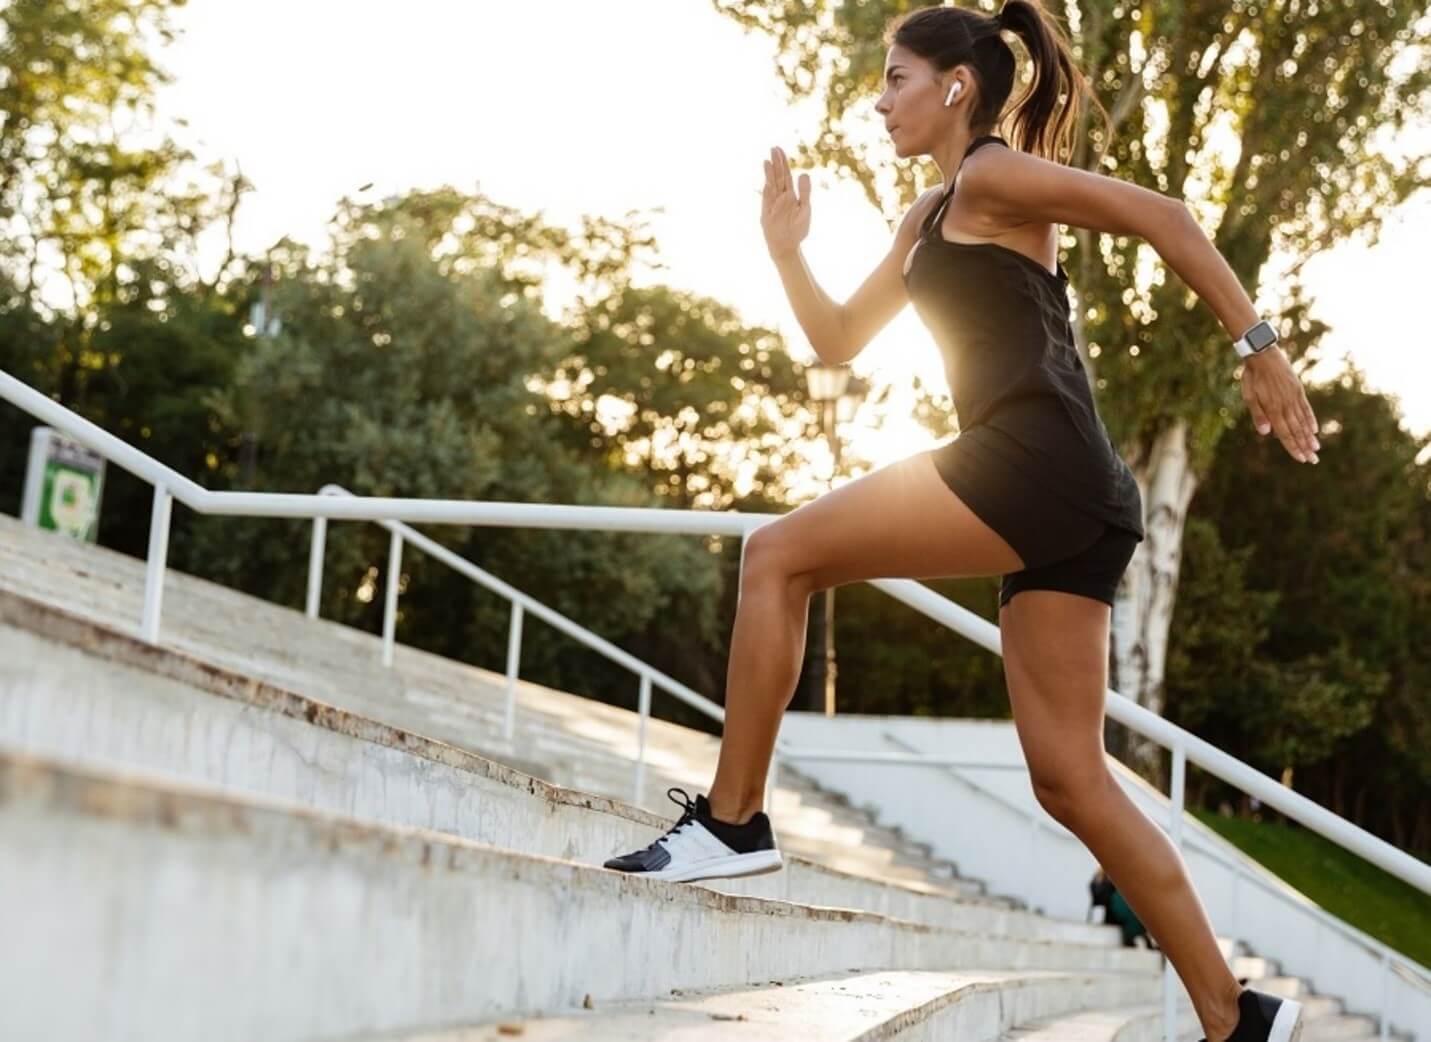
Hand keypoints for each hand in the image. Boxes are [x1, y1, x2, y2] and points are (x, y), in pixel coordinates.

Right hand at [761, 146, 809, 260]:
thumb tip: (804, 173)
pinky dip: (768, 187)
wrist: (788, 246)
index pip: (786, 175)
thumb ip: (805, 191)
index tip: (779, 150)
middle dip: (777, 163)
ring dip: (771, 172)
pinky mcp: (769, 212)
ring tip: (769, 159)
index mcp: (790, 195)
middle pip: (779, 177)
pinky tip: (768, 177)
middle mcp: (780, 197)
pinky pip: (769, 198)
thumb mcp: (805, 208)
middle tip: (774, 148)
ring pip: (773, 185)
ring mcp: (774, 204)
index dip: (783, 163)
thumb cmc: (797, 229)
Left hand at [1240, 346, 1320, 462]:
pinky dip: (1311, 420)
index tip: (1301, 459)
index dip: (1293, 447)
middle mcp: (1286, 405)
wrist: (1263, 354)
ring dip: (1309, 437)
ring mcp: (1294, 397)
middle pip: (1297, 431)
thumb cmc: (1252, 377)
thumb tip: (1266, 434)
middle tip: (1313, 461)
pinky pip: (1306, 408)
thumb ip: (1258, 415)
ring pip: (1303, 421)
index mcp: (1273, 409)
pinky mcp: (1298, 390)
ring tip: (1316, 449)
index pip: (1285, 434)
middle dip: (1304, 447)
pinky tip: (1314, 429)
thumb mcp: (1249, 396)